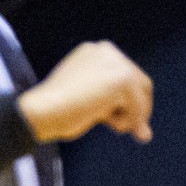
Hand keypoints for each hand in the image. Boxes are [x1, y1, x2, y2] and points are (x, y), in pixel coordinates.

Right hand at [18, 40, 152, 143]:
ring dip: (131, 118)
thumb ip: (112, 106)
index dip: (130, 101)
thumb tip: (145, 133)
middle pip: (141, 83)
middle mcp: (107, 51)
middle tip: (138, 133)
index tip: (126, 121)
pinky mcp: (122, 78)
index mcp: (95, 52)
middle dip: (139, 110)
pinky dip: (128, 122)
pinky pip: (139, 108)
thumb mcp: (87, 100)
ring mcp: (116, 63)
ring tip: (111, 126)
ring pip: (141, 96)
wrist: (41, 111)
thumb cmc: (55, 111)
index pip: (127, 75)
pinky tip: (106, 123)